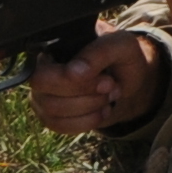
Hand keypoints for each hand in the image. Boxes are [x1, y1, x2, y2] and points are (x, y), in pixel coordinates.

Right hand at [26, 29, 163, 135]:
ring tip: (110, 96)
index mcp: (52, 51)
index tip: (105, 80)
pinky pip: (59, 126)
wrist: (130, 77)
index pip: (42, 76)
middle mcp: (41, 75)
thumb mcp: (120, 46)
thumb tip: (72, 72)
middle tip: (111, 86)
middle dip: (86, 96)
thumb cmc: (121, 56)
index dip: (71, 82)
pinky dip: (86, 121)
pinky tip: (102, 110)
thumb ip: (98, 53)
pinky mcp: (52, 116)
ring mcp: (43, 97)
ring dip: (89, 108)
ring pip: (53, 114)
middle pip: (48, 99)